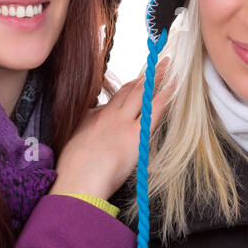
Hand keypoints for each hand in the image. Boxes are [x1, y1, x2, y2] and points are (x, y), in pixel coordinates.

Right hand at [50, 61, 174, 198]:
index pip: (113, 100)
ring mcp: (122, 122)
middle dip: (142, 77)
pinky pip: (154, 108)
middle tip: (155, 64)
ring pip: (140, 93)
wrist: (76, 183)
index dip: (127, 89)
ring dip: (155, 76)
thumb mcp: (73, 148)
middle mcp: (107, 115)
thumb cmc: (73, 174)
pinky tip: (174, 84)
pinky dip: (166, 94)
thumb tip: (93, 139)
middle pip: (127, 90)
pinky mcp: (135, 134)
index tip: (137, 83)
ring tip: (166, 64)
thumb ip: (86, 137)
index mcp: (90, 118)